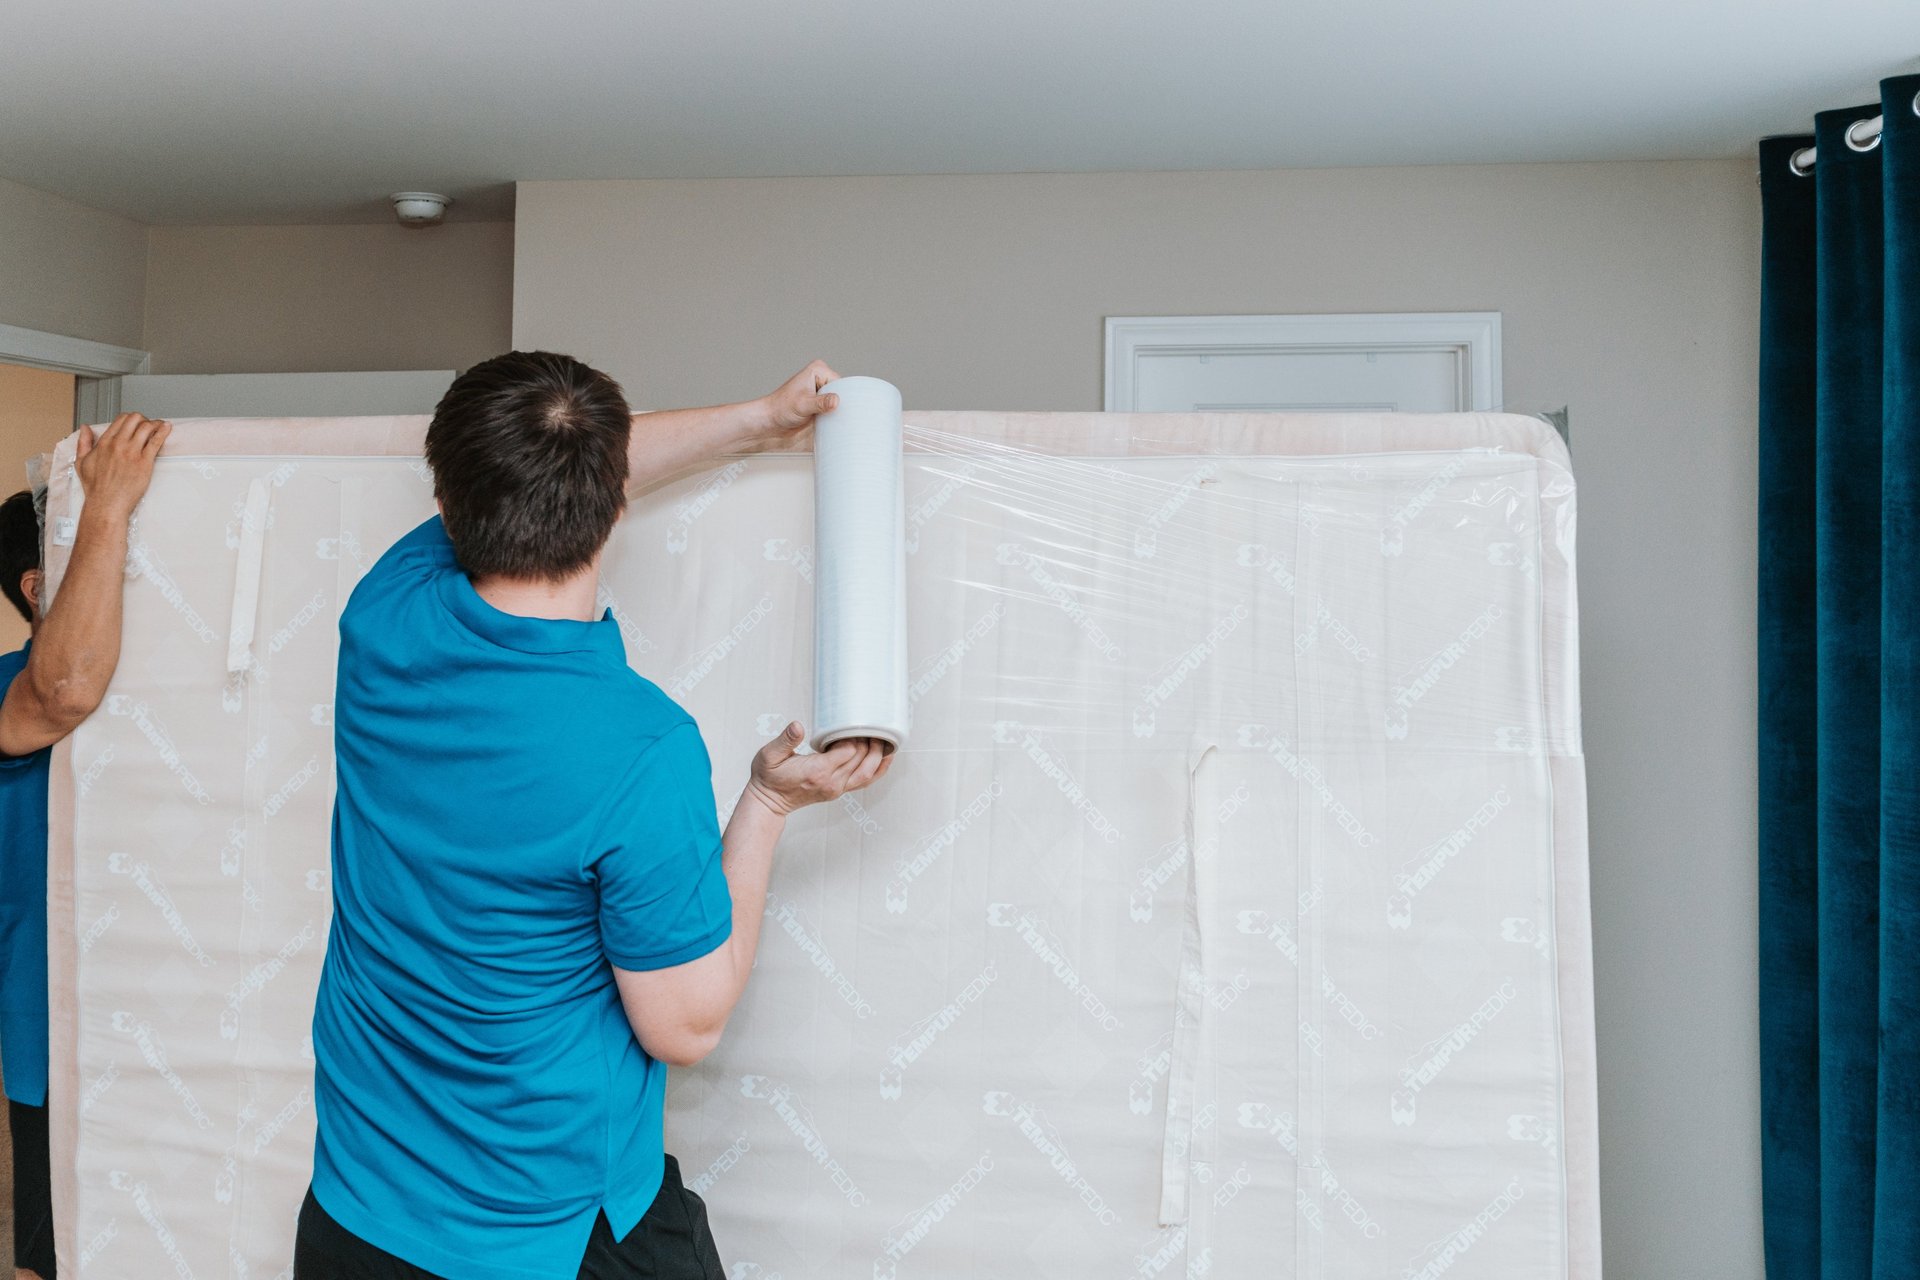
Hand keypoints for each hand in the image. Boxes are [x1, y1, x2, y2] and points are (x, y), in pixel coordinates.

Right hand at [75, 412, 169, 521]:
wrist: (106, 504)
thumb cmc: (96, 487)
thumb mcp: (81, 462)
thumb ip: (83, 442)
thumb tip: (85, 428)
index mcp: (104, 443)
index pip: (121, 419)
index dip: (131, 419)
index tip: (137, 424)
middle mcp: (118, 444)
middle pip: (135, 419)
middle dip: (144, 419)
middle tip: (149, 426)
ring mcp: (131, 452)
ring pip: (146, 427)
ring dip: (155, 424)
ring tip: (160, 427)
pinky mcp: (144, 462)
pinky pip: (156, 441)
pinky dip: (163, 431)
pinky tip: (167, 428)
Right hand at [743, 721, 891, 816]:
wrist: (768, 801)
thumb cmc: (768, 778)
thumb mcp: (769, 755)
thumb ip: (785, 740)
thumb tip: (797, 726)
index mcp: (817, 771)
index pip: (848, 751)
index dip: (853, 736)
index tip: (849, 724)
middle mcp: (831, 782)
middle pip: (862, 760)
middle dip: (869, 741)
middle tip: (867, 724)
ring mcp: (837, 788)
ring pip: (868, 772)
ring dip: (879, 754)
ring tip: (883, 737)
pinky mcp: (839, 790)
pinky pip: (865, 781)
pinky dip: (878, 769)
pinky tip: (884, 757)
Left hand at [748, 361, 840, 448]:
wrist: (770, 419)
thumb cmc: (781, 408)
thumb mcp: (803, 406)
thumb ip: (820, 403)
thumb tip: (836, 401)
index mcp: (818, 370)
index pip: (840, 384)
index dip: (841, 398)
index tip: (836, 411)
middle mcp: (821, 377)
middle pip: (842, 392)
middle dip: (840, 405)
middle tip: (832, 417)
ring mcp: (821, 389)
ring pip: (839, 401)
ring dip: (836, 412)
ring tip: (827, 419)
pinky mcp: (820, 401)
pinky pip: (833, 407)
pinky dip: (832, 415)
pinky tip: (828, 422)